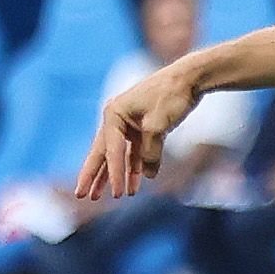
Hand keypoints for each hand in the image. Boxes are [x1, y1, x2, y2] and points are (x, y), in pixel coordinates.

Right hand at [75, 63, 202, 201]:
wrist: (190, 78)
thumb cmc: (171, 96)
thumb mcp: (158, 125)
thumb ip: (150, 152)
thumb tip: (148, 175)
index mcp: (114, 115)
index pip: (112, 151)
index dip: (113, 174)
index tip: (116, 194)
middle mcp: (117, 119)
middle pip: (105, 153)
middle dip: (96, 176)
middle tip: (84, 195)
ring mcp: (130, 123)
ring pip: (120, 155)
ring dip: (117, 175)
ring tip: (112, 196)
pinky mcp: (144, 127)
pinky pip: (136, 151)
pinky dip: (136, 167)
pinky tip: (135, 184)